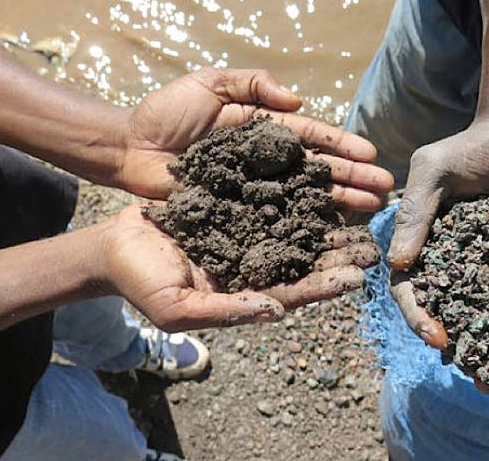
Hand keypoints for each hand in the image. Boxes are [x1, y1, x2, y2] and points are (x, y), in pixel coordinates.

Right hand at [100, 203, 379, 331]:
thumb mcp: (177, 307)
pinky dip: (299, 188)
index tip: (356, 276)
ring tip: (362, 207)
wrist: (115, 242)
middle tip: (373, 244)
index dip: (324, 284)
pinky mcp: (239, 202)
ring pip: (297, 224)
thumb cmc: (140, 280)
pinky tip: (324, 176)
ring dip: (329, 217)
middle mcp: (255, 261)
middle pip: (305, 258)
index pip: (293, 290)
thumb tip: (275, 312)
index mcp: (246, 290)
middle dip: (339, 252)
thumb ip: (226, 311)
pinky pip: (274, 194)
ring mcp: (249, 231)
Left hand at [118, 67, 393, 210]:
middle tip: (384, 190)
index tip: (371, 156)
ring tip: (369, 211)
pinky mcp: (240, 214)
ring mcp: (256, 190)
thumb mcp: (209, 83)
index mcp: (265, 130)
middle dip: (352, 179)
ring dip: (339, 204)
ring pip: (305, 198)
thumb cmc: (165, 114)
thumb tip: (297, 101)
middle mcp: (268, 163)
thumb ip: (252, 84)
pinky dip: (304, 227)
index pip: (312, 138)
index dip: (341, 147)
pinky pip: (277, 221)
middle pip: (317, 171)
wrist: (130, 150)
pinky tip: (330, 232)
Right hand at [387, 121, 488, 398]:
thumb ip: (416, 215)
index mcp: (419, 243)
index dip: (417, 315)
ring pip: (474, 309)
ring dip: (482, 339)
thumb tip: (397, 266)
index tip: (436, 337)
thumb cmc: (469, 148)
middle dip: (449, 339)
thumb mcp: (433, 172)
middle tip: (470, 366)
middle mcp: (446, 259)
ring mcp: (480, 263)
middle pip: (439, 307)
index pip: (408, 288)